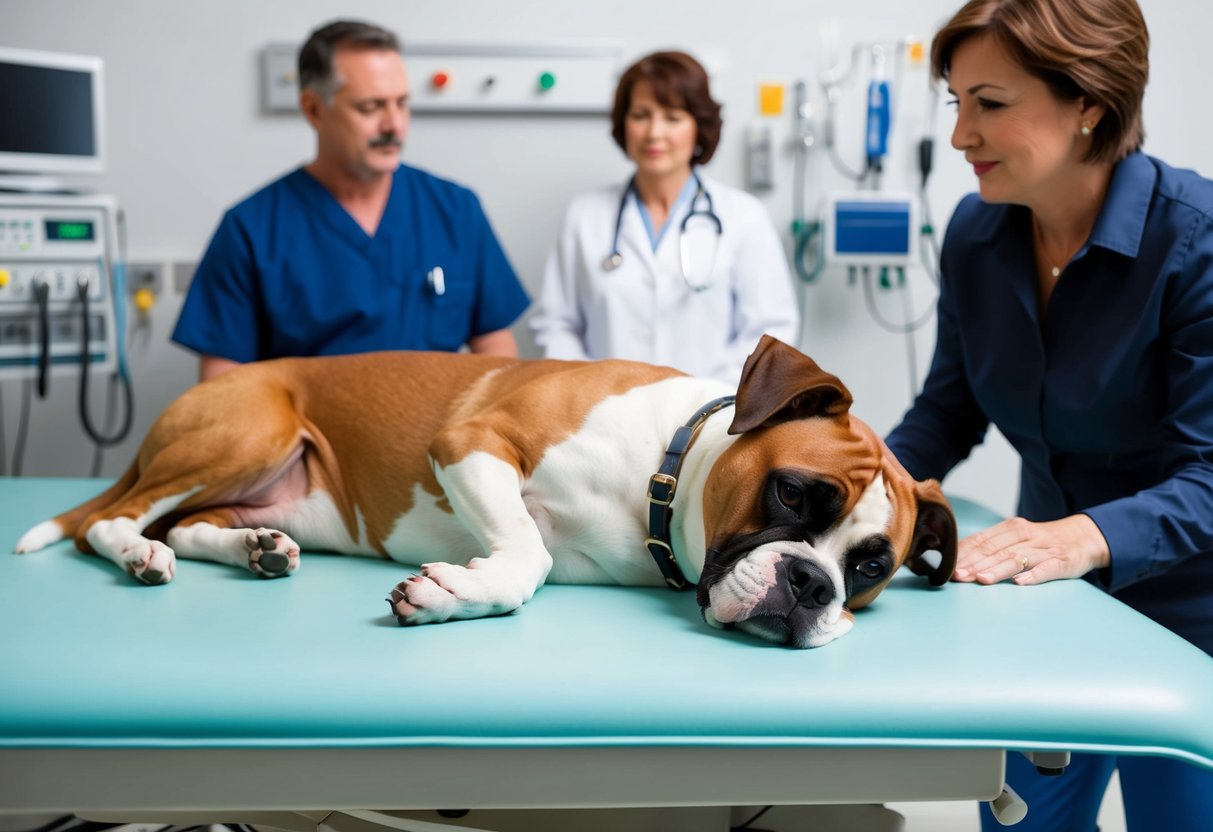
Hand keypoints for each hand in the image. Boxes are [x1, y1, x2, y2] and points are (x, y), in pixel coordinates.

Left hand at [953, 514, 1109, 585]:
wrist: (1083, 537)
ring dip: (997, 569)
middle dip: (974, 564)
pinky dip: (1033, 575)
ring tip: (981, 579)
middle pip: (996, 550)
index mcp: (1011, 529)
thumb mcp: (1016, 537)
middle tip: (956, 576)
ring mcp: (1044, 549)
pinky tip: (1020, 582)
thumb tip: (958, 560)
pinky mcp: (1062, 562)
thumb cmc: (1041, 541)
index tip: (947, 566)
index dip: (964, 553)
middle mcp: (1026, 536)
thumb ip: (992, 546)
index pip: (982, 540)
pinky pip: (1047, 568)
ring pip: (1017, 558)